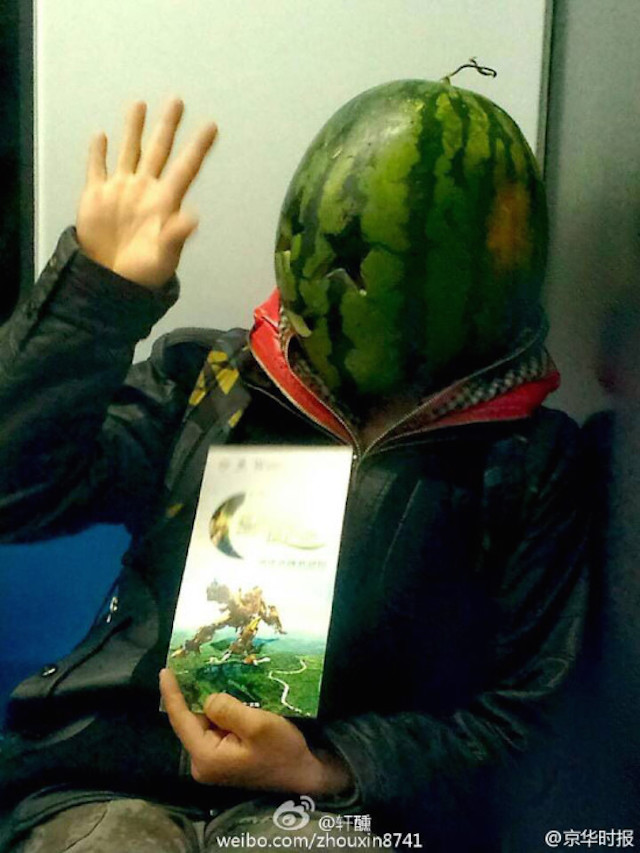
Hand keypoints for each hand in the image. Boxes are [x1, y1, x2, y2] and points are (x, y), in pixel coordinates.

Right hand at [77, 99, 216, 287]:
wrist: (111, 281)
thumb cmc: (145, 272)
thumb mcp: (165, 256)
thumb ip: (176, 235)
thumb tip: (193, 217)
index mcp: (165, 201)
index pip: (185, 168)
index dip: (198, 147)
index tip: (212, 125)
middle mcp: (145, 189)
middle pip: (159, 151)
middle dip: (167, 126)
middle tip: (177, 100)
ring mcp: (121, 190)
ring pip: (130, 152)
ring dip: (134, 129)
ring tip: (139, 104)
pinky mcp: (97, 195)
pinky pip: (97, 168)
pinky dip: (98, 153)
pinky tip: (102, 136)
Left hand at [160, 668, 353, 795]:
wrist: (304, 774)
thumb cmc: (283, 751)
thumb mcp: (258, 725)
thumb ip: (228, 709)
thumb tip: (209, 698)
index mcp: (206, 756)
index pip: (181, 719)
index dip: (172, 693)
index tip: (165, 670)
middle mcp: (203, 762)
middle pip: (190, 720)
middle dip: (191, 694)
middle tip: (190, 664)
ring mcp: (213, 761)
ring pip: (203, 722)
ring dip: (207, 700)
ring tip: (205, 672)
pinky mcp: (224, 757)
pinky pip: (214, 727)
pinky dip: (218, 710)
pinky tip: (223, 692)